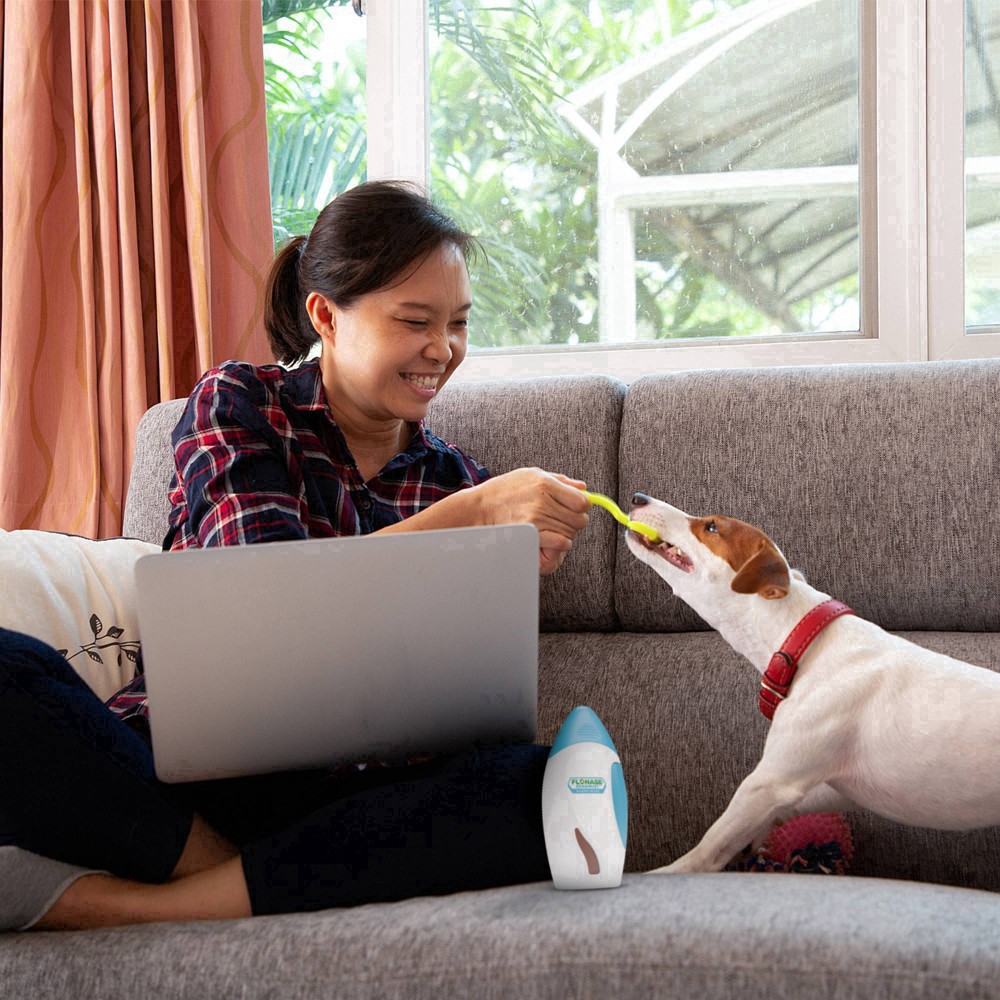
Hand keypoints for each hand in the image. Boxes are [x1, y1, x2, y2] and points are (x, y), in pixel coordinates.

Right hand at [470, 468, 589, 574]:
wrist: (480, 508)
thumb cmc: (505, 490)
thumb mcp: (532, 475)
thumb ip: (560, 480)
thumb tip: (583, 488)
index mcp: (545, 483)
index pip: (582, 501)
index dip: (582, 507)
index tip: (575, 509)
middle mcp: (543, 500)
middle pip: (579, 519)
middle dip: (575, 522)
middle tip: (563, 521)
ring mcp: (537, 518)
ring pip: (571, 532)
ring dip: (566, 533)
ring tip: (552, 528)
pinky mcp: (531, 533)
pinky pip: (561, 543)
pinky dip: (561, 544)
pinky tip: (551, 539)